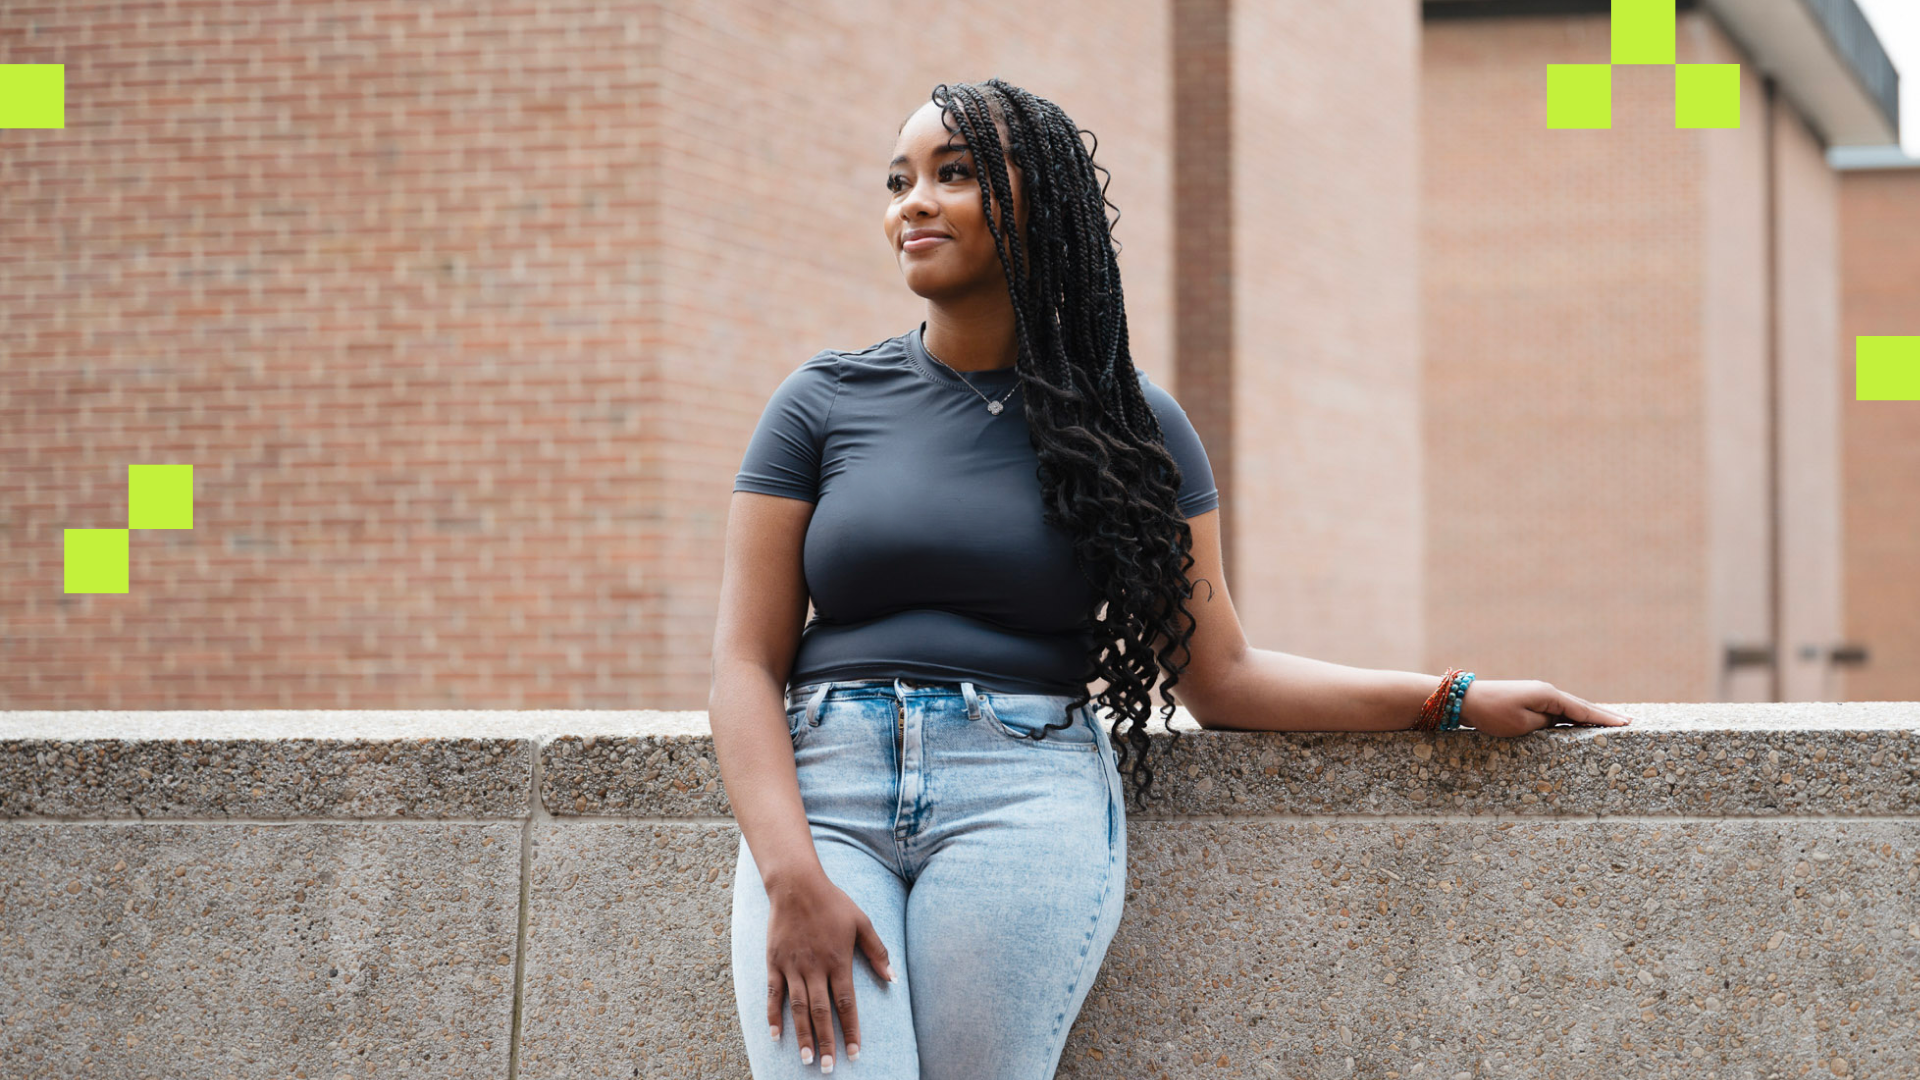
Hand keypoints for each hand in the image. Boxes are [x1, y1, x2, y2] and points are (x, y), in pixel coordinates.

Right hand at [766, 870, 894, 1071]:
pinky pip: (773, 993)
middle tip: (827, 1067)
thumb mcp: (862, 922)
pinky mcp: (774, 961)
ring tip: (806, 1059)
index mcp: (838, 961)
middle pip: (822, 1012)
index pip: (846, 1003)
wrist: (797, 885)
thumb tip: (892, 978)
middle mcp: (815, 968)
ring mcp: (793, 966)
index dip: (851, 1030)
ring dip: (802, 1035)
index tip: (855, 1053)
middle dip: (826, 1042)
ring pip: (798, 1007)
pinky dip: (773, 1015)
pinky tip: (775, 1035)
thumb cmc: (833, 902)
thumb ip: (878, 951)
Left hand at [1456, 679, 1636, 737]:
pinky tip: (1577, 722)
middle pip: (1581, 707)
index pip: (1583, 710)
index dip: (1605, 718)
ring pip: (1569, 708)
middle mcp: (1547, 692)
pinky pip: (1557, 710)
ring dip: (1588, 716)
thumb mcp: (1524, 724)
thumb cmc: (1493, 713)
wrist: (1466, 699)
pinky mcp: (1529, 701)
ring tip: (1610, 723)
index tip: (1626, 723)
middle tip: (1627, 722)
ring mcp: (1538, 695)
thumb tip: (1561, 724)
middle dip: (1603, 716)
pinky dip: (1571, 716)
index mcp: (1549, 696)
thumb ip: (1547, 724)